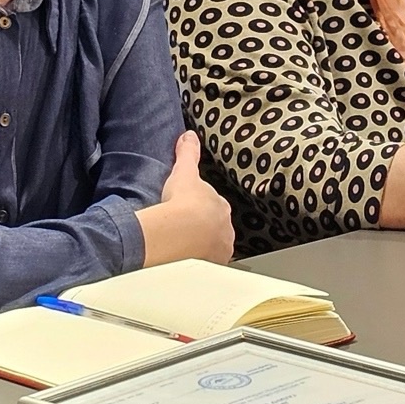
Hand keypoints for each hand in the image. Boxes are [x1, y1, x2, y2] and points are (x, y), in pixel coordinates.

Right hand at [137, 131, 236, 263]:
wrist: (179, 233)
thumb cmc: (182, 203)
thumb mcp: (184, 172)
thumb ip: (188, 153)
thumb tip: (189, 135)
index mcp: (221, 207)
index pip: (214, 207)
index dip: (200, 209)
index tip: (188, 211)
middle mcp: (225, 230)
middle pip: (214, 229)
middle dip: (202, 230)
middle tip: (183, 231)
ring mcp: (219, 250)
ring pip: (211, 249)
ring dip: (200, 249)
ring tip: (182, 250)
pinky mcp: (209, 267)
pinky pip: (204, 266)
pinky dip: (196, 264)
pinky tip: (184, 263)